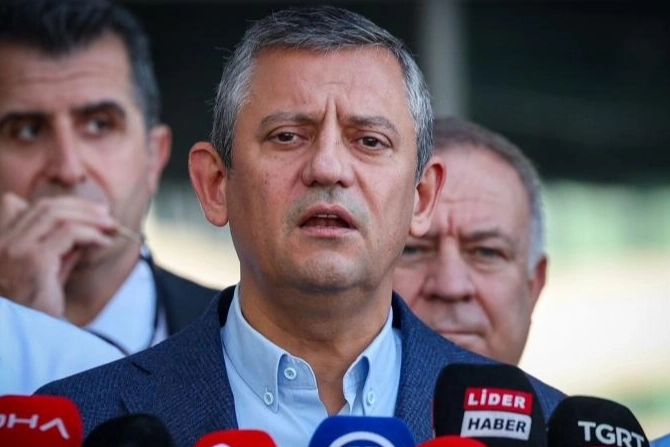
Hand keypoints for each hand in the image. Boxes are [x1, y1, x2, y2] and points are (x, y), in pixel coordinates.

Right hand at [0, 192, 116, 316]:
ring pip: (55, 214)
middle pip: (42, 207)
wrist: (29, 337)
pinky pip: (68, 233)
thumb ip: (59, 251)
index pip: (17, 205)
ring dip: (89, 217)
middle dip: (80, 207)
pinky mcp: (34, 260)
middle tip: (105, 215)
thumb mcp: (46, 274)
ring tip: (109, 226)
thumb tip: (83, 234)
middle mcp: (1, 244)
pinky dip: (90, 233)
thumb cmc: (36, 310)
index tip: (84, 212)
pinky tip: (103, 243)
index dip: (55, 205)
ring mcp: (14, 250)